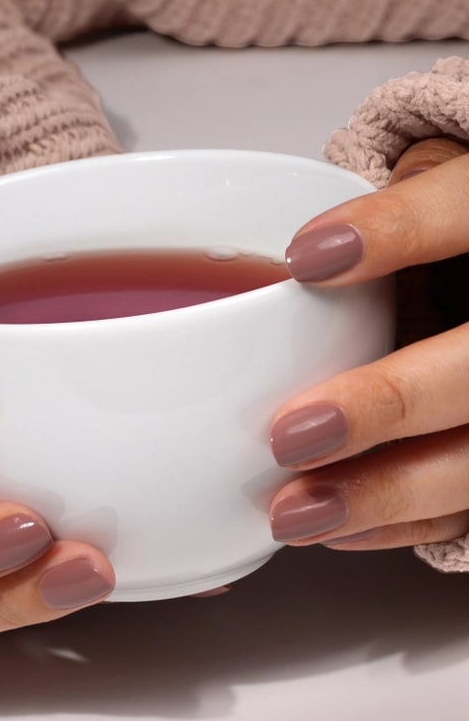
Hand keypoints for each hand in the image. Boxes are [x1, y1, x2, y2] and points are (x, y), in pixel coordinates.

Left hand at [267, 138, 468, 550]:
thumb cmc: (457, 233)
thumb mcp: (433, 193)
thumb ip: (381, 211)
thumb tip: (272, 250)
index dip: (401, 230)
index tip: (304, 257)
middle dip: (389, 405)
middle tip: (291, 433)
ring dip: (386, 493)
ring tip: (293, 512)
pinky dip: (403, 522)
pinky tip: (335, 528)